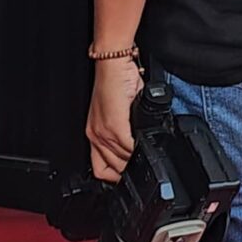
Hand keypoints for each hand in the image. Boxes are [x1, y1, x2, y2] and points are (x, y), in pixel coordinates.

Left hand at [85, 56, 141, 183]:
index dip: (117, 177)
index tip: (130, 177)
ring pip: (123, 162)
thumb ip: (127, 129)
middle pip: (114, 169)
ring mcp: (104, 132)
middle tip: (142, 170)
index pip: (102, 169)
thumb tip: (140, 143)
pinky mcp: (115, 126)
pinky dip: (140, 151)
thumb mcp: (120, 112)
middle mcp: (96, 135)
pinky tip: (147, 148)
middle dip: (130, 172)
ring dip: (136, 162)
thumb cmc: (117, 82)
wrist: (113, 63)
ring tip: (147, 159)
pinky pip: (130, 149)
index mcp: (95, 133)